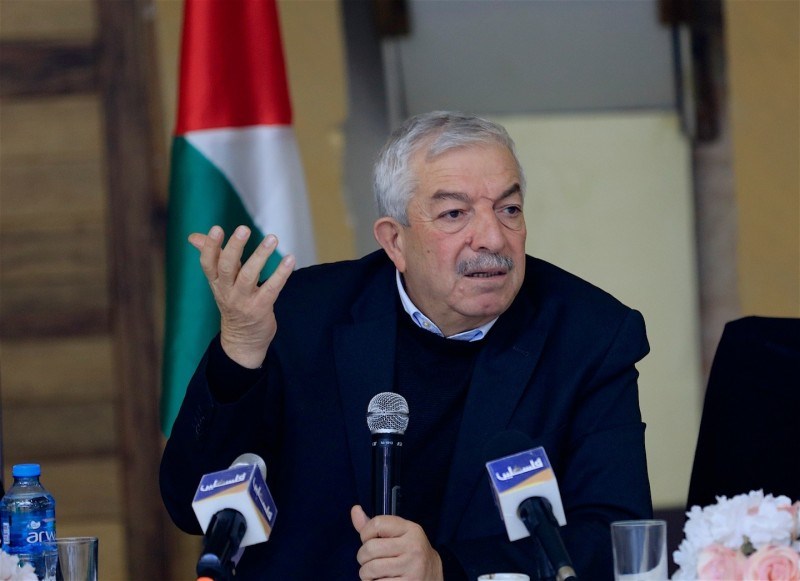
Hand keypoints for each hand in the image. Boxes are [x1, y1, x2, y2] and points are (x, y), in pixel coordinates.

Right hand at [189, 225, 294, 367]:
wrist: (243, 340)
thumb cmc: (233, 302)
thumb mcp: (220, 281)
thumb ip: (212, 256)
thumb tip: (192, 237)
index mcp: (216, 282)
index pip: (208, 263)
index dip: (210, 246)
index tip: (216, 229)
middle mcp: (227, 291)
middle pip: (226, 267)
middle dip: (234, 247)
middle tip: (243, 229)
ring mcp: (243, 301)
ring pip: (249, 275)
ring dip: (260, 255)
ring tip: (272, 238)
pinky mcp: (261, 308)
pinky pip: (271, 288)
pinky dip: (281, 273)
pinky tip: (289, 259)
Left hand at [350, 505, 442, 580]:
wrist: (432, 578)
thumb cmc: (408, 555)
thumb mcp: (397, 536)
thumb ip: (375, 526)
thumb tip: (355, 509)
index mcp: (411, 529)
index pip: (377, 524)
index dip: (365, 534)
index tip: (370, 541)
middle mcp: (413, 546)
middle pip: (369, 548)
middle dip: (363, 558)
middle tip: (371, 562)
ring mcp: (412, 567)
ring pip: (370, 569)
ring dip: (366, 575)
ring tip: (376, 574)